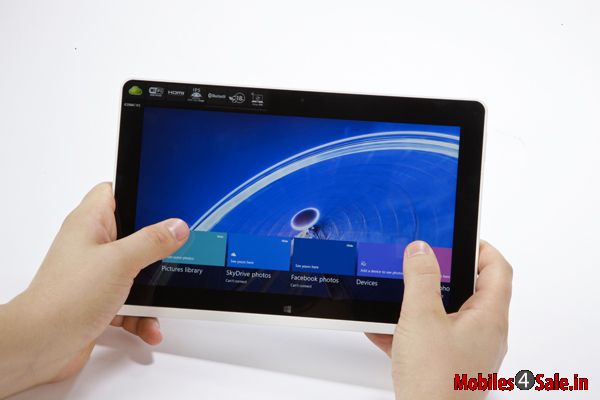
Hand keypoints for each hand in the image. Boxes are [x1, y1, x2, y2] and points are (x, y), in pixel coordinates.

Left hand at [0, 183, 188, 397]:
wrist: (41, 345)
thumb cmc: (66, 297)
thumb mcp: (120, 261)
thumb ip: (152, 241)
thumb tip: (177, 226)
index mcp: (89, 223)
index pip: (112, 192)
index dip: (137, 192)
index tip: (164, 201)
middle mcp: (90, 246)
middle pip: (132, 235)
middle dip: (155, 248)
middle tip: (173, 250)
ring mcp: (94, 275)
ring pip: (135, 272)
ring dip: (152, 289)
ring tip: (163, 297)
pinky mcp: (98, 302)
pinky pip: (130, 303)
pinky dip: (143, 315)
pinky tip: (150, 326)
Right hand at [367, 240, 511, 399]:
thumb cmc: (436, 382)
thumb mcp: (421, 318)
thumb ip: (420, 278)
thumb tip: (420, 249)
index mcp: (488, 318)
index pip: (497, 269)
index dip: (481, 248)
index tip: (460, 237)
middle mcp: (484, 335)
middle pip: (473, 291)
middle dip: (446, 274)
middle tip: (426, 261)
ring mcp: (467, 352)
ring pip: (449, 315)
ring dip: (424, 303)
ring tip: (402, 294)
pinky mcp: (449, 366)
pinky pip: (432, 338)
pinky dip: (411, 329)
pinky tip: (385, 329)